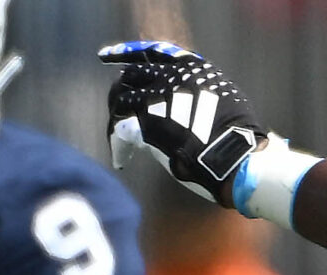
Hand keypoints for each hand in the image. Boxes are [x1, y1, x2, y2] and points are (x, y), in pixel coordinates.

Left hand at [101, 41, 264, 206]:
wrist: (230, 150)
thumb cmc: (233, 130)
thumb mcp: (221, 95)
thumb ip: (196, 89)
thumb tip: (180, 97)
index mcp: (191, 67)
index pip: (154, 52)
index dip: (128, 54)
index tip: (106, 56)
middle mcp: (171, 75)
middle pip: (130, 74)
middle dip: (120, 90)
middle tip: (117, 108)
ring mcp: (156, 95)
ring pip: (120, 98)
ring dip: (116, 116)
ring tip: (117, 136)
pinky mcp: (144, 119)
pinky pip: (118, 126)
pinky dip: (116, 142)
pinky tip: (122, 157)